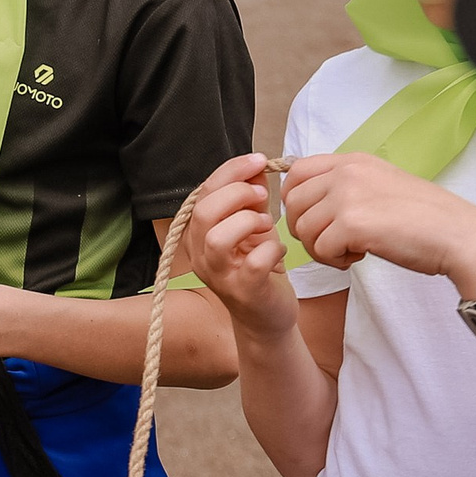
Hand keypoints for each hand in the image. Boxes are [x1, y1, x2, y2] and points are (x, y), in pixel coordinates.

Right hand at [187, 154, 299, 337]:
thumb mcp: (253, 225)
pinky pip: (254, 263)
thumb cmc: (257, 266)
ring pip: (217, 238)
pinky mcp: (243, 292)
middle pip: (204, 212)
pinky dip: (271, 248)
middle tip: (263, 196)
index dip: (231, 171)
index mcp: (197, 234)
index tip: (259, 161)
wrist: (267, 315)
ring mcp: (219, 276)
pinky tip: (278, 249)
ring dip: (248, 221)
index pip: (203, 192)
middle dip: (237, 194)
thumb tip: (255, 165)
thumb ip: (251, 195)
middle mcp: (200, 255)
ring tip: (267, 223)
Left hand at [282, 152, 475, 293]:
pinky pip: (320, 248)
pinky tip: (358, 258)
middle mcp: (346, 172)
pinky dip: (334, 261)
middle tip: (331, 242)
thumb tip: (314, 203)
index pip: (296, 172)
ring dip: (320, 248)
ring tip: (349, 252)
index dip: (295, 201)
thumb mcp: (381, 184)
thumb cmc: (425, 218)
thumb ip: (347, 186)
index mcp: (353, 160)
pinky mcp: (352, 224)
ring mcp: (348, 196)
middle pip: (292, 203)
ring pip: (302, 228)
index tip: (314, 221)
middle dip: (304, 229)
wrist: (457, 236)